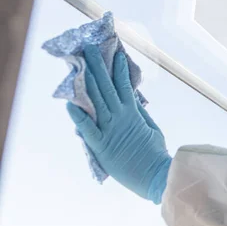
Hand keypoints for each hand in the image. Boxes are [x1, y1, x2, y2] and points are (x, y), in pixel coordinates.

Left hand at [67, 45, 170, 203]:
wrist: (157, 177)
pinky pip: (87, 128)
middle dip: (98, 67)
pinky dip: (78, 116)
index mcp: (134, 114)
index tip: (115, 53)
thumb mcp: (152, 130)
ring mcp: (110, 131)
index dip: (119, 69)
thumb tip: (132, 99)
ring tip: (80, 64)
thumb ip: (140, 114)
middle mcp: (120, 118)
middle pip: (106, 87)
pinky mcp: (102, 146)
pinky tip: (69, 103)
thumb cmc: (155, 156)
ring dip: (87, 81)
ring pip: (96, 101)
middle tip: (89, 49)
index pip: (125, 86)